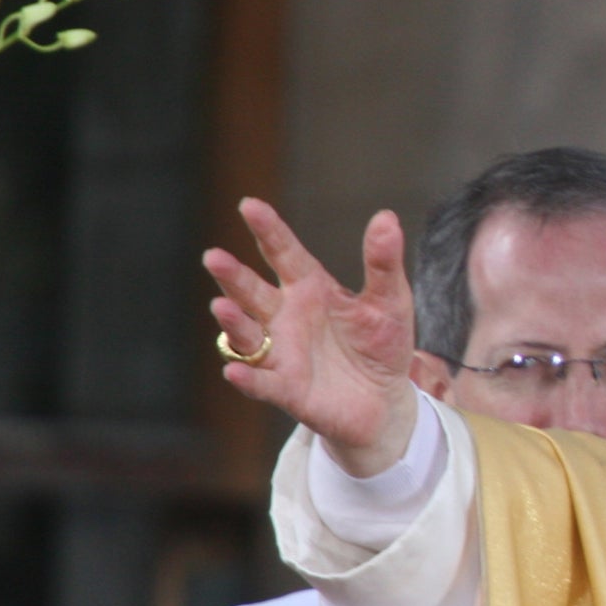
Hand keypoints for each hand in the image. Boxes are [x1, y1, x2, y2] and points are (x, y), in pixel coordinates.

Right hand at [204, 198, 418, 477]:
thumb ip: (383, 263)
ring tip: (223, 307)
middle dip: (233, 277)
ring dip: (234, 322)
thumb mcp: (390, 301)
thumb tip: (386, 217)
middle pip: (253, 292)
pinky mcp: (286, 389)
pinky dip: (248, 377)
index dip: (268, 231)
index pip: (285, 254)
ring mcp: (281, 354)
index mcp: (310, 289)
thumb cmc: (381, 344)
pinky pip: (261, 382)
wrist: (385, 401)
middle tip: (214, 257)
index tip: (249, 205)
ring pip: (247, 335)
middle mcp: (286, 317)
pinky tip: (234, 371)